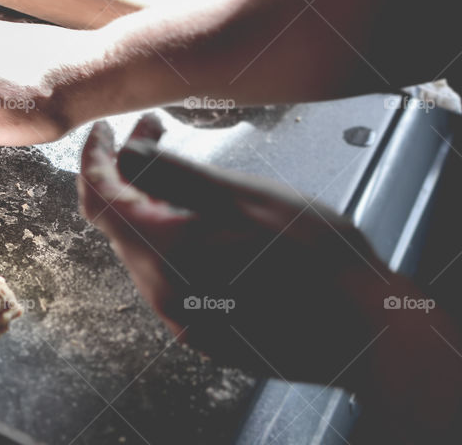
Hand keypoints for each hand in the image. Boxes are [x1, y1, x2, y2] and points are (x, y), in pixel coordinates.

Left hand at [78, 114, 397, 382]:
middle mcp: (161, 293)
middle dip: (125, 172)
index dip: (95, 157)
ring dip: (145, 203)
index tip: (105, 129)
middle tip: (154, 132)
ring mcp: (179, 317)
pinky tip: (197, 216)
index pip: (100, 197)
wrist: (366, 332)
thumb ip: (173, 174)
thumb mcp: (244, 196)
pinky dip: (165, 237)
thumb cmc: (317, 257)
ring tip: (180, 169)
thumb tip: (126, 152)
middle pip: (117, 223)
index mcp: (165, 254)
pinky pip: (163, 274)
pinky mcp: (198, 330)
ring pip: (139, 247)